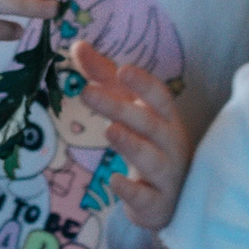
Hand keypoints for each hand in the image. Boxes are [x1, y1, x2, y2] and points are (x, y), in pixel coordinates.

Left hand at [72, 38, 190, 234]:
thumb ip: (104, 78)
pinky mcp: (156, 203)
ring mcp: (166, 175)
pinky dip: (132, 190)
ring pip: (152, 158)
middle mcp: (170, 144)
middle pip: (149, 123)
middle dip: (120, 107)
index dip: (143, 83)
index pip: (159, 96)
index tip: (122, 68)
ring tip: (109, 130)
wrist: (169, 200)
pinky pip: (146, 197)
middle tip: (87, 92)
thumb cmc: (148, 144)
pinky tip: (114, 181)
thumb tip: (77, 45)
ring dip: (132, 144)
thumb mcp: (129, 109)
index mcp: (164, 119)